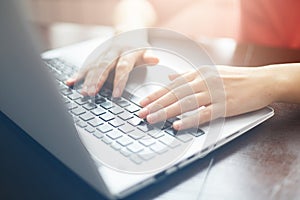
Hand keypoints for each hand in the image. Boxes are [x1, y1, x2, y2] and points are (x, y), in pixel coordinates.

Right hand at [66, 45, 158, 96]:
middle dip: (97, 80)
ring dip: (87, 79)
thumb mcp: (146, 50)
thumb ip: (148, 57)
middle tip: (92, 93)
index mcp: (127, 52)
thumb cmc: (138, 46)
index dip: (119, 81)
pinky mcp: (97, 55)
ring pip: (94, 66)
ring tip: (83, 92)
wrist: (128, 30)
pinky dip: (78, 74)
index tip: (116, 95)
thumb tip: (155, 60)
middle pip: (104, 66)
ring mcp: (104, 53)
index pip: (123, 67)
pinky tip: (71, 82)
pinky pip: (87, 64)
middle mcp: (114, 52)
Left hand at [138, 65, 276, 129]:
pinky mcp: (225, 106)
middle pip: (175, 94)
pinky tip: (178, 125)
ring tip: (152, 119)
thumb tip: (171, 78)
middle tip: (140, 113)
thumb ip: (190, 75)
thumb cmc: (237, 78)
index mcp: (200, 74)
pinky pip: (204, 114)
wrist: (263, 81)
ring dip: (167, 112)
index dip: (156, 94)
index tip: (143, 102)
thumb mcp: (212, 72)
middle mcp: (204, 83)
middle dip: (156, 104)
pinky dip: (189, 120)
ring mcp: (214, 94)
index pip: (173, 86)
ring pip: (185, 103)